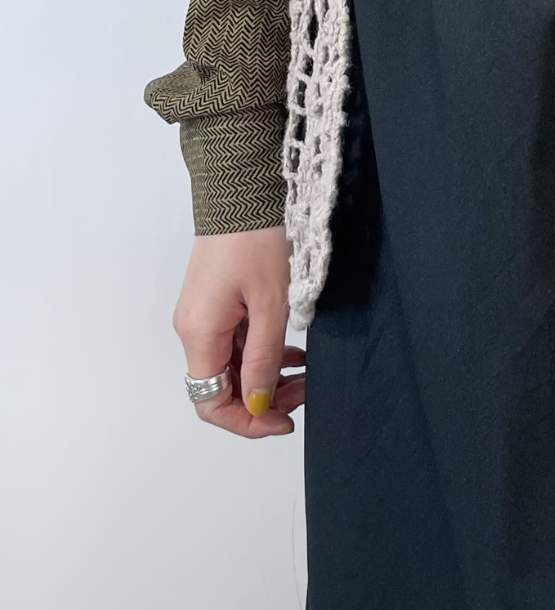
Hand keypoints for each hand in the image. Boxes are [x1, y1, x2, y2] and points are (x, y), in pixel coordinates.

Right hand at [172, 228, 304, 436]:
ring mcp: (204, 313)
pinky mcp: (217, 300)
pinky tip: (294, 352)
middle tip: (306, 393)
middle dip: (263, 399)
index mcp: (199, 333)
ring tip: (306, 374)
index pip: (210, 402)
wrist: (244, 187)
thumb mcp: (271, 303)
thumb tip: (258, 405)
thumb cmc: (258, 240)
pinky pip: (236, 341)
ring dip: (267, 376)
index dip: (246, 421)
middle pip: (222, 385)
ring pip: (232, 364)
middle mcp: (194, 328)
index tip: (284, 421)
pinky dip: (263, 352)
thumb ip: (264, 357)